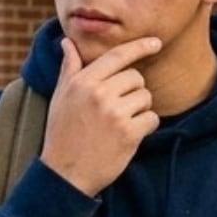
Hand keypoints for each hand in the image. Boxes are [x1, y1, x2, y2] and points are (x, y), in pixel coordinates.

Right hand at [41, 35, 161, 197]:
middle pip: (135, 77)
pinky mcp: (128, 133)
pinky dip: (145, 127)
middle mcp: (99, 94)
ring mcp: (114, 113)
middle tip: (117, 110)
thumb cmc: (62, 134)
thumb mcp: (60, 97)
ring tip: (120, 124)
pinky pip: (152, 118)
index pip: (117, 55)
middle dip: (132, 91)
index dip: (140, 46)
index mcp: (82, 82)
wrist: (64, 174)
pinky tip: (128, 136)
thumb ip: (69, 68)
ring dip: (139, 110)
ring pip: (146, 97)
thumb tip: (67, 42)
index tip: (156, 42)